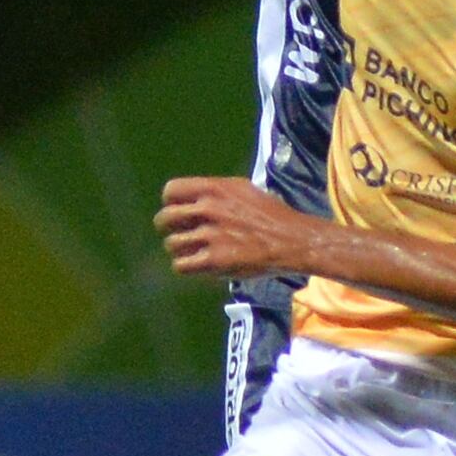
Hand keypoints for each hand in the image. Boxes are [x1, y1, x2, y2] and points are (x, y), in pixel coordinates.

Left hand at [156, 176, 318, 279]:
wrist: (291, 240)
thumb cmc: (271, 214)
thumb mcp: (243, 189)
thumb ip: (216, 192)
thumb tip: (194, 197)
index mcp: (214, 189)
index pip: (171, 191)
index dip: (170, 203)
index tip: (179, 212)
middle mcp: (208, 209)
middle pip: (164, 219)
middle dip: (168, 229)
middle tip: (180, 235)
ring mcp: (210, 235)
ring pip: (171, 244)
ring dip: (180, 250)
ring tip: (193, 253)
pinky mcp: (214, 260)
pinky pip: (181, 265)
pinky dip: (187, 267)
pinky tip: (199, 265)